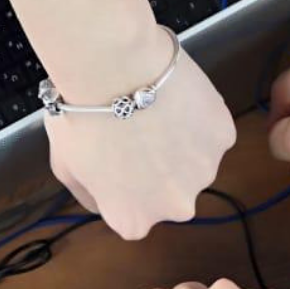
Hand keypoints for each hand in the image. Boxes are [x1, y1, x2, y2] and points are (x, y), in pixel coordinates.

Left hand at [46, 44, 235, 239]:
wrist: (114, 68)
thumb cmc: (82, 115)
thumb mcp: (65, 167)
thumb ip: (90, 194)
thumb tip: (104, 200)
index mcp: (134, 220)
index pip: (132, 210)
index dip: (123, 180)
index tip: (116, 156)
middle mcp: (176, 207)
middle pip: (169, 191)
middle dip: (158, 168)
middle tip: (139, 133)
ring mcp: (204, 172)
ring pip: (194, 162)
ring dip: (181, 145)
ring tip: (156, 112)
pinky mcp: (223, 137)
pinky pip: (211, 132)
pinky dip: (198, 119)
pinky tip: (175, 99)